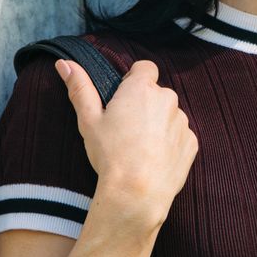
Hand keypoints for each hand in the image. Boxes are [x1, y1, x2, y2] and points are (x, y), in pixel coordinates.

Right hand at [55, 57, 198, 230]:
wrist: (136, 193)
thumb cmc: (111, 155)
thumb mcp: (89, 120)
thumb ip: (80, 88)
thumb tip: (65, 63)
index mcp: (142, 89)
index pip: (145, 68)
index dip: (134, 80)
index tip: (123, 99)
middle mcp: (167, 100)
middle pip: (157, 93)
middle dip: (145, 104)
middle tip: (126, 129)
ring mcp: (182, 122)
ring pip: (169, 115)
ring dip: (159, 124)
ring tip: (140, 147)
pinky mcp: (191, 143)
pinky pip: (180, 136)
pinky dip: (170, 143)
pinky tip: (154, 159)